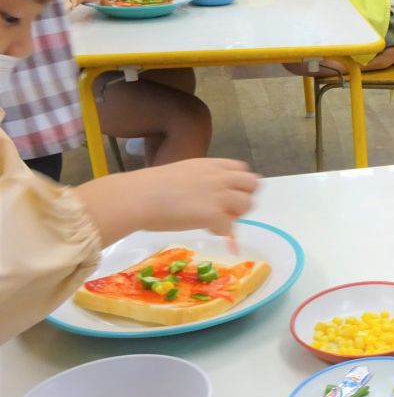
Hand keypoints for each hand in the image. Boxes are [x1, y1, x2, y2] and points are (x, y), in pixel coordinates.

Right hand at [130, 158, 258, 235]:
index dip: (239, 184)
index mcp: (211, 165)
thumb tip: (209, 196)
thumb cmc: (150, 187)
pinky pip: (229, 228)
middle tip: (227, 210)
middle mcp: (219, 176)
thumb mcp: (184, 173)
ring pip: (247, 205)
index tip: (229, 194)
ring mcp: (219, 194)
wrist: (138, 197)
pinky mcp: (214, 214)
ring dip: (235, 215)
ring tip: (215, 220)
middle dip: (244, 198)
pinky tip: (204, 228)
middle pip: (253, 184)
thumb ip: (203, 180)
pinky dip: (219, 231)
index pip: (242, 169)